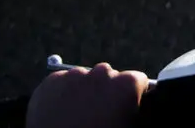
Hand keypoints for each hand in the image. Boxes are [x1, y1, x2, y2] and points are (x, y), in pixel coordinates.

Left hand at [26, 63, 148, 127]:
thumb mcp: (128, 127)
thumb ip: (139, 112)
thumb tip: (143, 107)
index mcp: (127, 84)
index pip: (138, 80)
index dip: (134, 95)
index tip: (126, 108)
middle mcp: (102, 73)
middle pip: (110, 76)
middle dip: (107, 91)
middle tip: (99, 115)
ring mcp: (75, 75)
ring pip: (85, 78)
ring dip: (85, 91)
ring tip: (79, 117)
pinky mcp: (52, 81)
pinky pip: (63, 82)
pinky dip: (64, 94)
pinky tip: (63, 114)